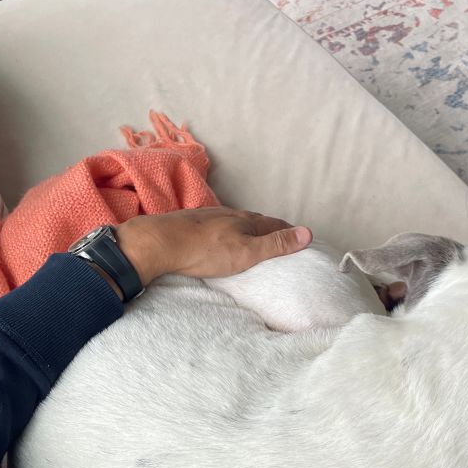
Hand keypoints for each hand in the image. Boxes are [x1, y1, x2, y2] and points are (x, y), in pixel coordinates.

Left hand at [115, 207, 312, 284]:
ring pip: (236, 221)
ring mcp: (210, 216)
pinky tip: (222, 238)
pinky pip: (218, 226)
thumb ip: (276, 244)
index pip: (275, 225)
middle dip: (270, 228)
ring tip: (254, 238)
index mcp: (246, 221)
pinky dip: (228, 231)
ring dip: (248, 228)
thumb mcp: (247, 252)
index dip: (288, 231)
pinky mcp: (193, 223)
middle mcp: (230, 214)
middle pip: (256, 220)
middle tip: (280, 237)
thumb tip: (307, 233)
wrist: (160, 242)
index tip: (299, 237)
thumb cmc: (205, 251)